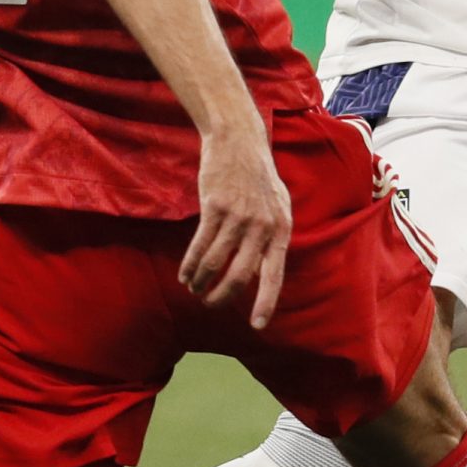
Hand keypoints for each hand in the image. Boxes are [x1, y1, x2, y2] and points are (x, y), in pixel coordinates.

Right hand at [179, 123, 292, 328]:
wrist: (239, 141)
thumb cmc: (257, 178)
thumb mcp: (278, 206)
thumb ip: (272, 236)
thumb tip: (265, 270)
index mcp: (280, 229)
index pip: (274, 274)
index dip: (265, 302)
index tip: (258, 325)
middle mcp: (262, 226)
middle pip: (241, 275)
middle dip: (223, 296)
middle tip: (210, 304)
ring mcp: (239, 216)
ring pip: (215, 263)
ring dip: (202, 281)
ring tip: (194, 288)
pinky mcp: (215, 207)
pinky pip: (200, 246)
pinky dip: (191, 265)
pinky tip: (185, 275)